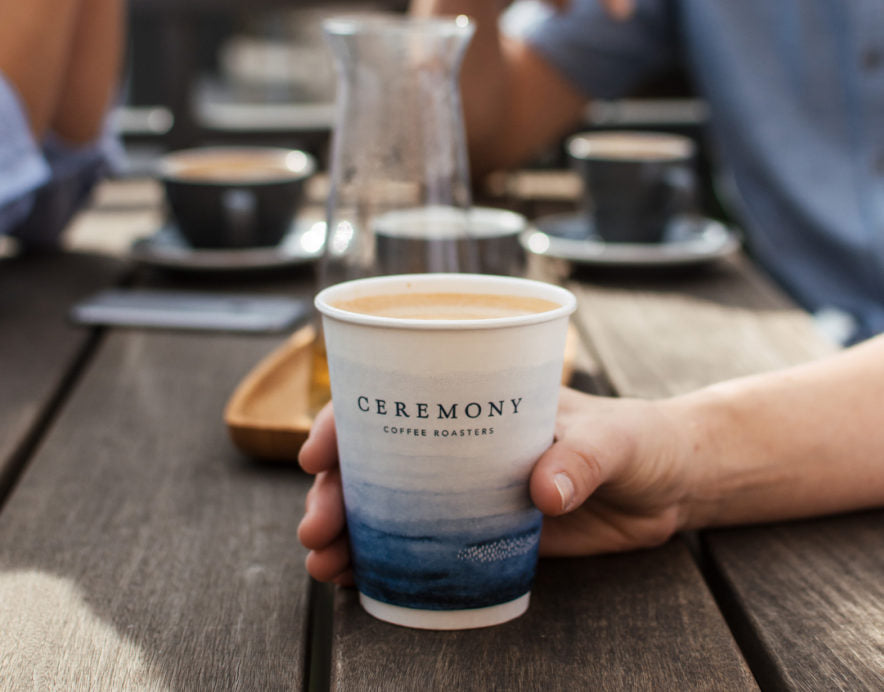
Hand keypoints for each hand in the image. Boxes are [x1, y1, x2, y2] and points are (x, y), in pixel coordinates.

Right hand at [297, 389, 690, 582]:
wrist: (666, 485)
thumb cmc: (637, 439)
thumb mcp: (614, 439)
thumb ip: (584, 459)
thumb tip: (543, 493)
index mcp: (476, 400)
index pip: (395, 399)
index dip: (346, 421)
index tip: (318, 454)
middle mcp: (458, 442)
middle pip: (375, 458)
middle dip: (335, 490)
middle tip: (316, 529)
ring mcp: (466, 490)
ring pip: (386, 504)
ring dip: (346, 530)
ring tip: (322, 563)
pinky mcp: (482, 534)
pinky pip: (419, 547)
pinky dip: (381, 562)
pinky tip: (354, 581)